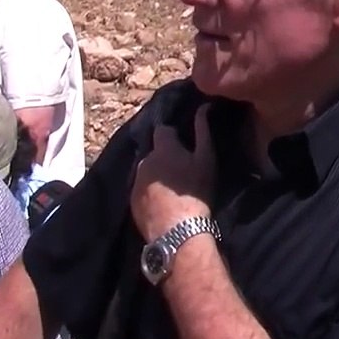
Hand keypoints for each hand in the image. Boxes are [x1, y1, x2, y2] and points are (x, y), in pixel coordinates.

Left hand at [131, 104, 214, 242]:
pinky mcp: (131, 200)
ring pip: (147, 171)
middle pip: (154, 151)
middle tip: (180, 169)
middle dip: (164, 156)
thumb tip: (203, 107)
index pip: (162, 130)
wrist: (178, 230)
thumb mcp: (206, 159)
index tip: (184, 145)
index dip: (173, 136)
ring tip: (172, 188)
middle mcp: (144, 160)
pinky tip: (162, 202)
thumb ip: (203, 131)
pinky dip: (149, 191)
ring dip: (157, 174)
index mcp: (162, 147)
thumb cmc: (196, 192)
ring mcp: (135, 181)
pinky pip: (141, 189)